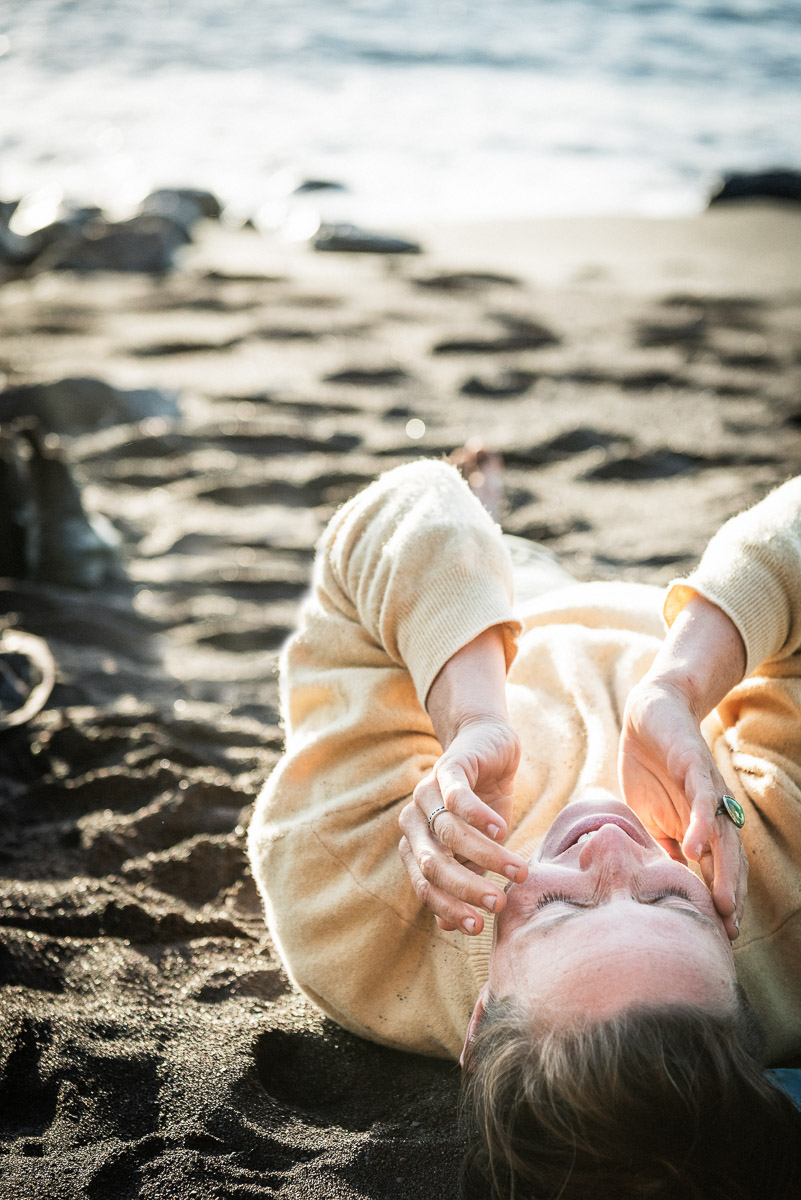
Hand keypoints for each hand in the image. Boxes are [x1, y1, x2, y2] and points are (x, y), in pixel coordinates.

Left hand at [398, 716, 527, 934]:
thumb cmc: (484, 804)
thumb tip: (450, 928)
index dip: (448, 908)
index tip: (477, 928)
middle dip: (465, 888)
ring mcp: (427, 791)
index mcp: (417, 842)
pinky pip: (457, 797)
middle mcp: (414, 818)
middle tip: (498, 903)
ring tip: (517, 870)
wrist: (489, 745)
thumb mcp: (477, 847)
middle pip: (432, 863)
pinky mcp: (448, 767)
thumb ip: (465, 876)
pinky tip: (501, 830)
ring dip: (486, 855)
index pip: (424, 885)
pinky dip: (478, 817)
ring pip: (450, 833)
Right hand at [619, 677, 747, 939]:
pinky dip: (701, 825)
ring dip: (726, 872)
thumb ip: (661, 845)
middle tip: (729, 931)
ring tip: (724, 904)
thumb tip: (662, 879)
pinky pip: (704, 801)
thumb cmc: (651, 767)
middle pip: (729, 861)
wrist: (651, 715)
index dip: (720, 900)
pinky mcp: (696, 768)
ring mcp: (706, 792)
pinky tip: (695, 849)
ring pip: (723, 838)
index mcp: (700, 827)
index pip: (716, 870)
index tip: (719, 936)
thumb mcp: (651, 816)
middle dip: (731, 897)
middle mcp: (711, 814)